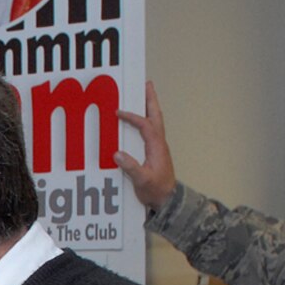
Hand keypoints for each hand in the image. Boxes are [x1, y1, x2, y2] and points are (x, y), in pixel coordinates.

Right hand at [115, 80, 177, 208]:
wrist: (167, 200)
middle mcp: (159, 143)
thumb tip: (117, 154)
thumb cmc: (156, 191)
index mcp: (157, 147)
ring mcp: (158, 146)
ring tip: (144, 93)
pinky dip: (147, 118)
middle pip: (156, 115)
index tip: (118, 112)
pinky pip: (151, 129)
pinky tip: (140, 117)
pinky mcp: (154, 151)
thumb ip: (131, 167)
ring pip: (155, 120)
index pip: (145, 125)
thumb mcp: (143, 181)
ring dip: (150, 106)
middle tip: (146, 83)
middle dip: (151, 99)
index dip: (132, 117)